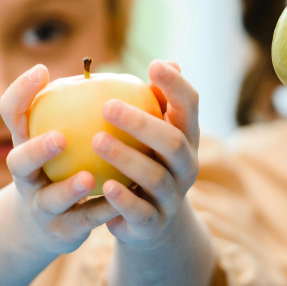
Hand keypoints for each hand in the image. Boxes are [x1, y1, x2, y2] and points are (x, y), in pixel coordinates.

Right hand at [1, 65, 118, 254]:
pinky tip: (118, 201)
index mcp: (26, 142)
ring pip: (49, 200)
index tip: (42, 70)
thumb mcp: (71, 132)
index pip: (12, 113)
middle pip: (19, 162)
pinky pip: (82, 221)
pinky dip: (99, 211)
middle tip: (60, 137)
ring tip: (87, 178)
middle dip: (36, 150)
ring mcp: (39, 206)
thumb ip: (100, 100)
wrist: (51, 222)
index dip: (20, 93)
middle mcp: (26, 175)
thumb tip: (157, 63)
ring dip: (68, 189)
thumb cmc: (68, 162)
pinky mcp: (59, 232)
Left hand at [93, 60, 200, 247]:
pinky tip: (105, 186)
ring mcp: (172, 197)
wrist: (149, 221)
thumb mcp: (152, 133)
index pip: (190, 106)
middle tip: (107, 106)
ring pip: (155, 177)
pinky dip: (124, 199)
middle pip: (173, 142)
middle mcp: (186, 166)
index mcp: (186, 137)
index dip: (176, 85)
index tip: (154, 65)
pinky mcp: (154, 223)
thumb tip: (165, 62)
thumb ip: (155, 101)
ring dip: (126, 158)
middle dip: (142, 123)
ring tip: (96, 141)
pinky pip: (140, 211)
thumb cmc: (145, 161)